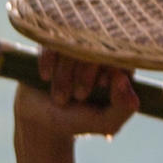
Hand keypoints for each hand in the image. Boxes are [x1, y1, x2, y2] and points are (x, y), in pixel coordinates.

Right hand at [14, 54, 133, 140]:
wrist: (39, 120)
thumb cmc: (76, 120)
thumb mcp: (104, 122)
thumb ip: (122, 108)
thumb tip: (123, 79)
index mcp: (118, 67)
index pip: (122, 55)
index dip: (112, 70)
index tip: (101, 86)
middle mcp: (98, 52)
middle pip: (97, 47)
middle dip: (85, 76)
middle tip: (78, 97)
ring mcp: (73, 45)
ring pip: (73, 44)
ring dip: (64, 74)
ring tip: (59, 97)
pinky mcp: (51, 42)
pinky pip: (52, 40)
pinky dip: (49, 60)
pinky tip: (45, 77)